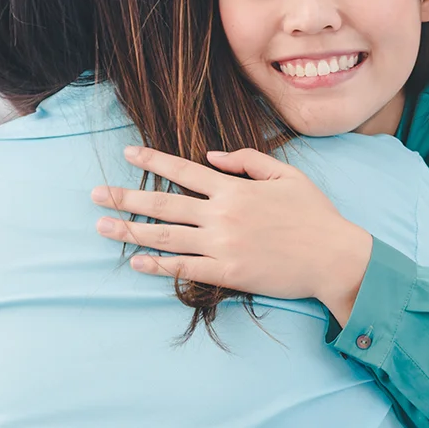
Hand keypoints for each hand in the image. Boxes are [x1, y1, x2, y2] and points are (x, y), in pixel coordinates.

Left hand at [93, 145, 372, 320]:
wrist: (333, 257)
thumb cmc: (315, 215)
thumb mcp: (287, 175)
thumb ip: (248, 161)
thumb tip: (211, 158)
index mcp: (235, 188)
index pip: (183, 171)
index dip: (152, 160)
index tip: (127, 153)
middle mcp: (222, 215)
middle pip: (163, 203)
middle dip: (125, 197)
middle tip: (95, 194)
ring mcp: (222, 246)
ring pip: (166, 237)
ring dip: (130, 230)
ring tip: (101, 226)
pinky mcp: (227, 274)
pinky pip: (184, 269)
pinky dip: (157, 265)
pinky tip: (136, 261)